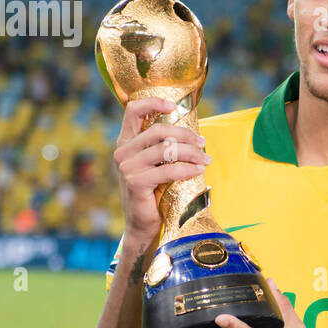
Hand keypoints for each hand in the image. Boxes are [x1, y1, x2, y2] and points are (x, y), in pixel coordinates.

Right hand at [112, 98, 210, 239]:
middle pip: (158, 130)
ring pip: (166, 150)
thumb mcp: (156, 165)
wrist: (144, 225)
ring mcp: (126, 167)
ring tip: (206, 159)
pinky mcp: (135, 182)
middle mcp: (122, 152)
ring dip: (191, 153)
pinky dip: (188, 169)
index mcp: (125, 142)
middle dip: (185, 135)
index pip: (133, 110)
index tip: (174, 107)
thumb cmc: (155, 192)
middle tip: (202, 143)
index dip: (154, 103)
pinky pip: (168, 170)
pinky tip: (199, 170)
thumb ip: (163, 146)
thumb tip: (193, 133)